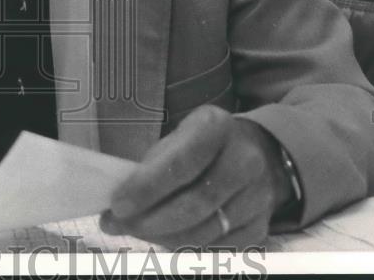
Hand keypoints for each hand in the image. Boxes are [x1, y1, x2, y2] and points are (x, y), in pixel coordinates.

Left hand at [100, 105, 291, 248]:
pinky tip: (166, 237)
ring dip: (164, 237)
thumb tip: (112, 214)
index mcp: (217, 126)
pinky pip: (219, 247)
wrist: (253, 153)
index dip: (148, 187)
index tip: (118, 205)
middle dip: (151, 220)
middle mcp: (245, 159)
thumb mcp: (176, 139)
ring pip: (206, 231)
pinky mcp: (261, 225)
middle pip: (195, 203)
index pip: (182, 162)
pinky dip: (187, 247)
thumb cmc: (200, 146)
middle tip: (121, 225)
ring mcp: (258, 195)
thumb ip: (147, 171)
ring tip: (138, 231)